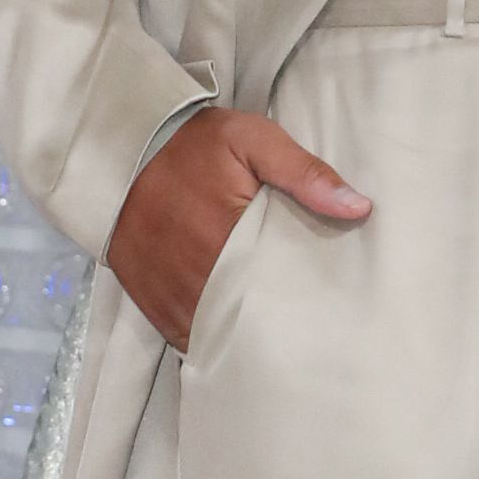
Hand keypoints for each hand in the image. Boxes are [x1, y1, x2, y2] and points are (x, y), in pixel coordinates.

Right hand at [106, 104, 370, 346]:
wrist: (120, 150)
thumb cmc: (193, 145)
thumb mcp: (252, 141)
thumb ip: (304, 172)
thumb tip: (358, 208)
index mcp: (228, 238)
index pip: (278, 288)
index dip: (302, 300)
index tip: (325, 304)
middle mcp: (197, 276)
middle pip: (248, 319)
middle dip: (275, 324)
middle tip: (304, 326)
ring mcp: (170, 294)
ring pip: (217, 334)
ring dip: (241, 334)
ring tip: (271, 335)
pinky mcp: (151, 300)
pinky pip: (185, 336)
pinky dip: (208, 337)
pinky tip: (231, 335)